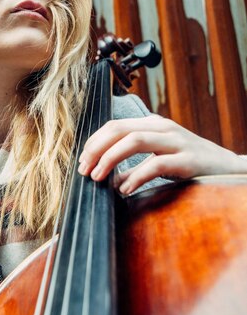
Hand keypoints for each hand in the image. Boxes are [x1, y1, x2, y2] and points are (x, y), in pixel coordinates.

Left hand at [77, 115, 246, 194]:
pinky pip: (156, 164)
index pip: (115, 125)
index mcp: (153, 124)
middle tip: (84, 170)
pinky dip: (136, 176)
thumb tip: (110, 177)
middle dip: (96, 149)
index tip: (82, 161)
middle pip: (119, 129)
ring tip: (99, 178)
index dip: (94, 142)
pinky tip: (125, 189)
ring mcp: (176, 142)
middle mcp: (163, 128)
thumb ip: (136, 162)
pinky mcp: (188, 160)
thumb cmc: (193, 165)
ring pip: (134, 141)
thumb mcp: (161, 157)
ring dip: (110, 159)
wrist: (231, 169)